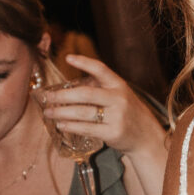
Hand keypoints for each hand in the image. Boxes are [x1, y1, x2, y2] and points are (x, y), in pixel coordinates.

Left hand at [47, 55, 164, 158]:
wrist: (146, 136)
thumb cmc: (126, 112)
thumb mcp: (119, 95)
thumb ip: (99, 88)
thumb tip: (67, 87)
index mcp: (119, 85)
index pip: (101, 69)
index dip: (84, 62)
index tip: (68, 58)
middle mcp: (119, 99)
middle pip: (85, 94)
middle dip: (62, 95)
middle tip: (47, 97)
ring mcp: (117, 116)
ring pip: (83, 113)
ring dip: (61, 112)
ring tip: (48, 112)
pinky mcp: (113, 133)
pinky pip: (86, 129)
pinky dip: (70, 126)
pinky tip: (61, 124)